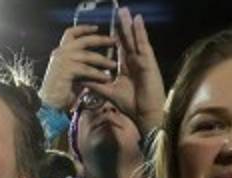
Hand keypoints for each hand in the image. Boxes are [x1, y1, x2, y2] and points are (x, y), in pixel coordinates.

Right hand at [38, 24, 116, 110]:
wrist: (49, 104)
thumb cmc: (62, 91)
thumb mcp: (74, 73)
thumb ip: (82, 64)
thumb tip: (100, 61)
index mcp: (60, 51)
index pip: (71, 33)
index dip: (84, 28)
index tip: (96, 28)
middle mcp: (60, 53)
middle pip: (83, 40)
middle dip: (100, 39)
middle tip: (114, 42)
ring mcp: (62, 61)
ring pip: (87, 55)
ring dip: (102, 60)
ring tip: (114, 65)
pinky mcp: (66, 70)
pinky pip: (86, 69)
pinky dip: (97, 73)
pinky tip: (106, 78)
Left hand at [84, 7, 165, 134]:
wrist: (145, 114)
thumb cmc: (132, 105)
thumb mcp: (110, 92)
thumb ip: (97, 85)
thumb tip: (82, 79)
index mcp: (127, 67)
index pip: (120, 47)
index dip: (115, 36)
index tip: (110, 25)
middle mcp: (135, 61)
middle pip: (127, 40)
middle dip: (122, 25)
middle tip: (118, 10)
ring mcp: (143, 60)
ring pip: (134, 38)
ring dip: (129, 24)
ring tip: (124, 11)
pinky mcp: (149, 62)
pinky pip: (143, 44)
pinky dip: (140, 32)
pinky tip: (137, 20)